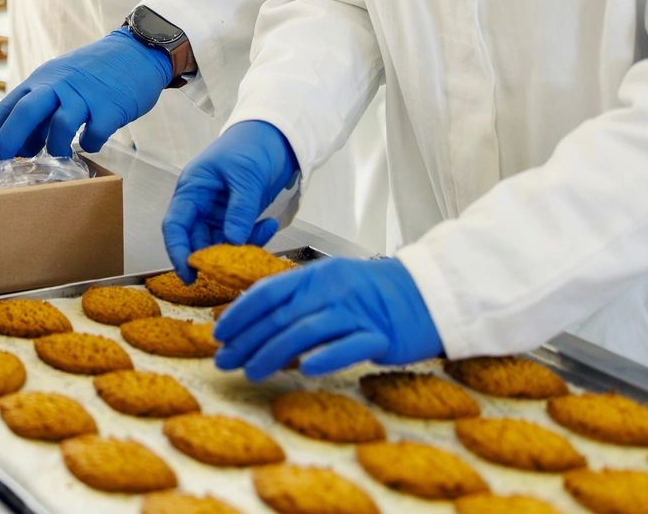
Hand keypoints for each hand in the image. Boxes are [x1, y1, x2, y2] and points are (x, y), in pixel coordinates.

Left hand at [0, 28, 171, 162]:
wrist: (135, 52)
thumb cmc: (91, 75)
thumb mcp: (58, 87)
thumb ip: (39, 115)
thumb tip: (21, 149)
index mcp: (41, 81)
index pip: (6, 108)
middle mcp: (58, 86)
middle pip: (24, 113)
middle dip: (6, 142)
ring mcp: (85, 95)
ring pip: (60, 124)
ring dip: (55, 146)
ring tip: (59, 157)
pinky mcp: (111, 107)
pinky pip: (96, 133)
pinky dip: (91, 143)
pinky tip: (92, 142)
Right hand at [161, 121, 298, 278]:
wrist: (276, 136)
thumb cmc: (251, 145)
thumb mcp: (245, 177)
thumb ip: (239, 211)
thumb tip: (233, 242)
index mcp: (193, 189)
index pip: (176, 225)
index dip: (177, 251)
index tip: (188, 273)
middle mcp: (202, 203)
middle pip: (197, 239)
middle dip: (214, 255)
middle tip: (233, 268)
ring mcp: (220, 211)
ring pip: (221, 242)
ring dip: (239, 247)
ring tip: (261, 234)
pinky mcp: (237, 216)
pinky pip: (240, 237)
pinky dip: (254, 237)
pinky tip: (268, 225)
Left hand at [210, 256, 441, 379]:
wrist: (427, 293)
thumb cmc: (374, 294)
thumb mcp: (331, 286)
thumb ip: (298, 299)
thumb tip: (254, 320)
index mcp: (316, 275)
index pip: (268, 292)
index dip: (240, 313)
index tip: (219, 334)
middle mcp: (333, 290)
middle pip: (281, 316)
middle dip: (247, 340)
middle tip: (225, 361)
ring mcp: (357, 312)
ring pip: (306, 332)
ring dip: (274, 353)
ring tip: (252, 371)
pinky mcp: (381, 335)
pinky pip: (349, 346)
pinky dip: (326, 357)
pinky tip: (306, 371)